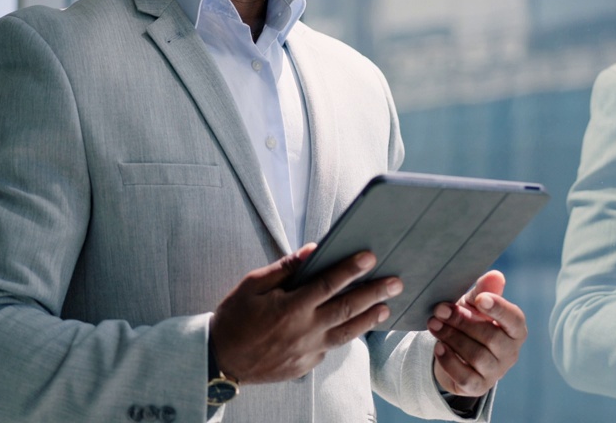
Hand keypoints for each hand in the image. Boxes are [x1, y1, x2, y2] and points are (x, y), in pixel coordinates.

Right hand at [211, 244, 402, 383]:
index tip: (370, 256)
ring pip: (347, 333)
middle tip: (395, 282)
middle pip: (347, 309)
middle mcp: (304, 330)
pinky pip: (331, 347)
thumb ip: (284, 269)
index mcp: (290, 307)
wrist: (219, 360)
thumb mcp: (251, 286)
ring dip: (369, 319)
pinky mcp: (306, 365)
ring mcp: (307, 351)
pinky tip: (357, 326)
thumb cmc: (234, 318)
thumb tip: (311, 251)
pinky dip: (347, 335)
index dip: (350, 268)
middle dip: (374, 293)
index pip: (328, 284)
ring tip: (386, 307)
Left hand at [428, 270, 525, 398]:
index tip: (479, 299)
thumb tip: (496, 275)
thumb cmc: (470, 321)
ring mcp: (496, 371)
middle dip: (462, 321)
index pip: (514, 319)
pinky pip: (465, 376)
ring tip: (433, 324)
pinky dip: (449, 361)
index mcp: (515, 329)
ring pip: (477, 356)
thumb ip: (484, 290)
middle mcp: (510, 352)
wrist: (454, 352)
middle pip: (490, 337)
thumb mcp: (474, 304)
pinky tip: (438, 347)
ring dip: (452, 337)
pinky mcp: (478, 386)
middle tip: (440, 310)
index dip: (499, 309)